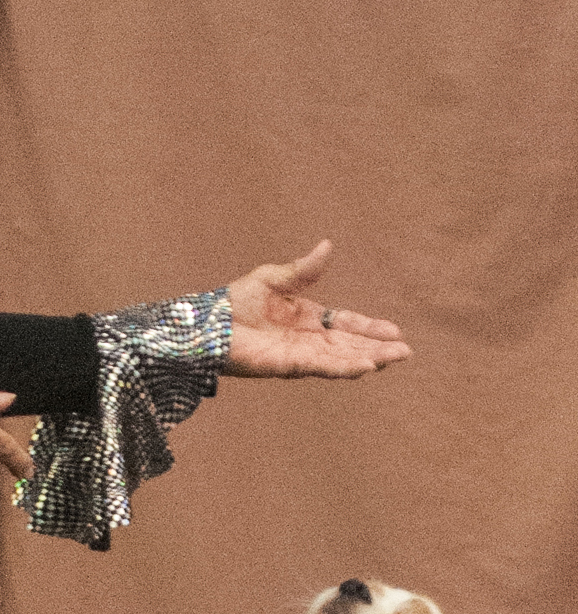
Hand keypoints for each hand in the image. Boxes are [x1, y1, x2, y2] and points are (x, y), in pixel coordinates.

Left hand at [224, 241, 409, 377]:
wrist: (208, 323)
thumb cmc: (234, 301)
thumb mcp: (274, 278)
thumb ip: (304, 269)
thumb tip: (328, 245)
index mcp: (307, 318)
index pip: (346, 323)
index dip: (369, 328)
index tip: (395, 331)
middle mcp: (307, 339)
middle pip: (350, 345)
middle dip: (378, 348)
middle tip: (406, 351)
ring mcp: (299, 354)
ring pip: (341, 359)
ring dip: (368, 359)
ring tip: (394, 359)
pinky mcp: (288, 366)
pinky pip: (321, 367)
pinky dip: (343, 368)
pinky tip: (365, 368)